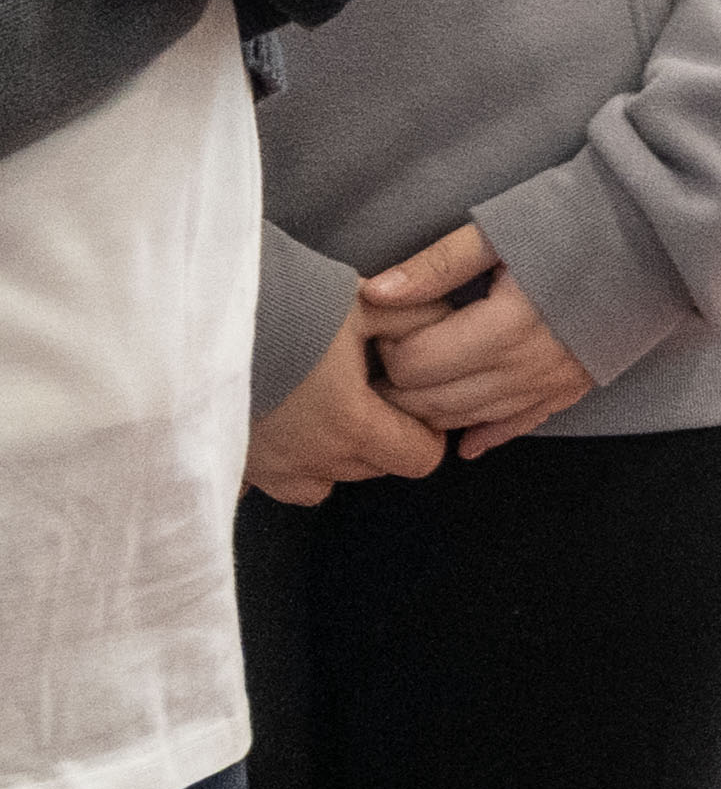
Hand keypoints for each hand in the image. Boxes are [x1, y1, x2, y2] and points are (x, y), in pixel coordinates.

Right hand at [245, 324, 446, 504]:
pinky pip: (266, 483)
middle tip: (363, 393)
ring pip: (320, 483)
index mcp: (352, 427)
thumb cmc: (288, 305)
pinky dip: (277, 464)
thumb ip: (422, 322)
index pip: (419, 460)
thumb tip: (450, 331)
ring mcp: (265, 470)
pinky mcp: (230, 465)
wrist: (202, 312)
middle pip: (371, 470)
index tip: (410, 403)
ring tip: (319, 410)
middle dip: (380, 439)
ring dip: (331, 456)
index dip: (425, 433)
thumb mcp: (369, 305)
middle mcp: (310, 461)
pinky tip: (274, 427)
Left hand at [358, 223, 594, 452]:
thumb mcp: (504, 228)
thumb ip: (437, 265)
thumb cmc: (582, 219)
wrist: (660, 233)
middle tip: (387, 357)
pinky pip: (517, 426)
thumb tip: (373, 295)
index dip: (390, 347)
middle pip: (434, 401)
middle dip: (398, 386)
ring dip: (430, 411)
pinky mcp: (572, 388)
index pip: (416, 363)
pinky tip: (463, 439)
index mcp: (506, 325)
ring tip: (411, 385)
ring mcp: (552, 383)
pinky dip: (484, 434)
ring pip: (468, 420)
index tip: (389, 325)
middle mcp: (528, 366)